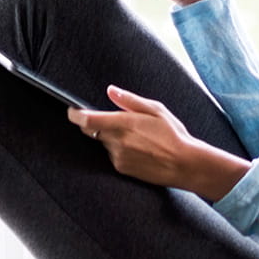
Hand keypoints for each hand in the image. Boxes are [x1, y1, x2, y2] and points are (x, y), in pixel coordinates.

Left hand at [69, 86, 249, 201]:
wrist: (185, 165)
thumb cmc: (174, 135)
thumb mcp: (156, 110)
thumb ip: (130, 100)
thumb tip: (111, 90)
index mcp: (125, 124)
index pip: (87, 120)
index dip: (75, 115)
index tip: (72, 110)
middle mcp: (118, 141)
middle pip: (91, 131)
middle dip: (95, 124)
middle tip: (112, 121)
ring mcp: (118, 157)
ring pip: (103, 143)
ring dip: (109, 138)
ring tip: (135, 137)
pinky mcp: (122, 168)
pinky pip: (111, 155)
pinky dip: (117, 150)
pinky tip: (137, 149)